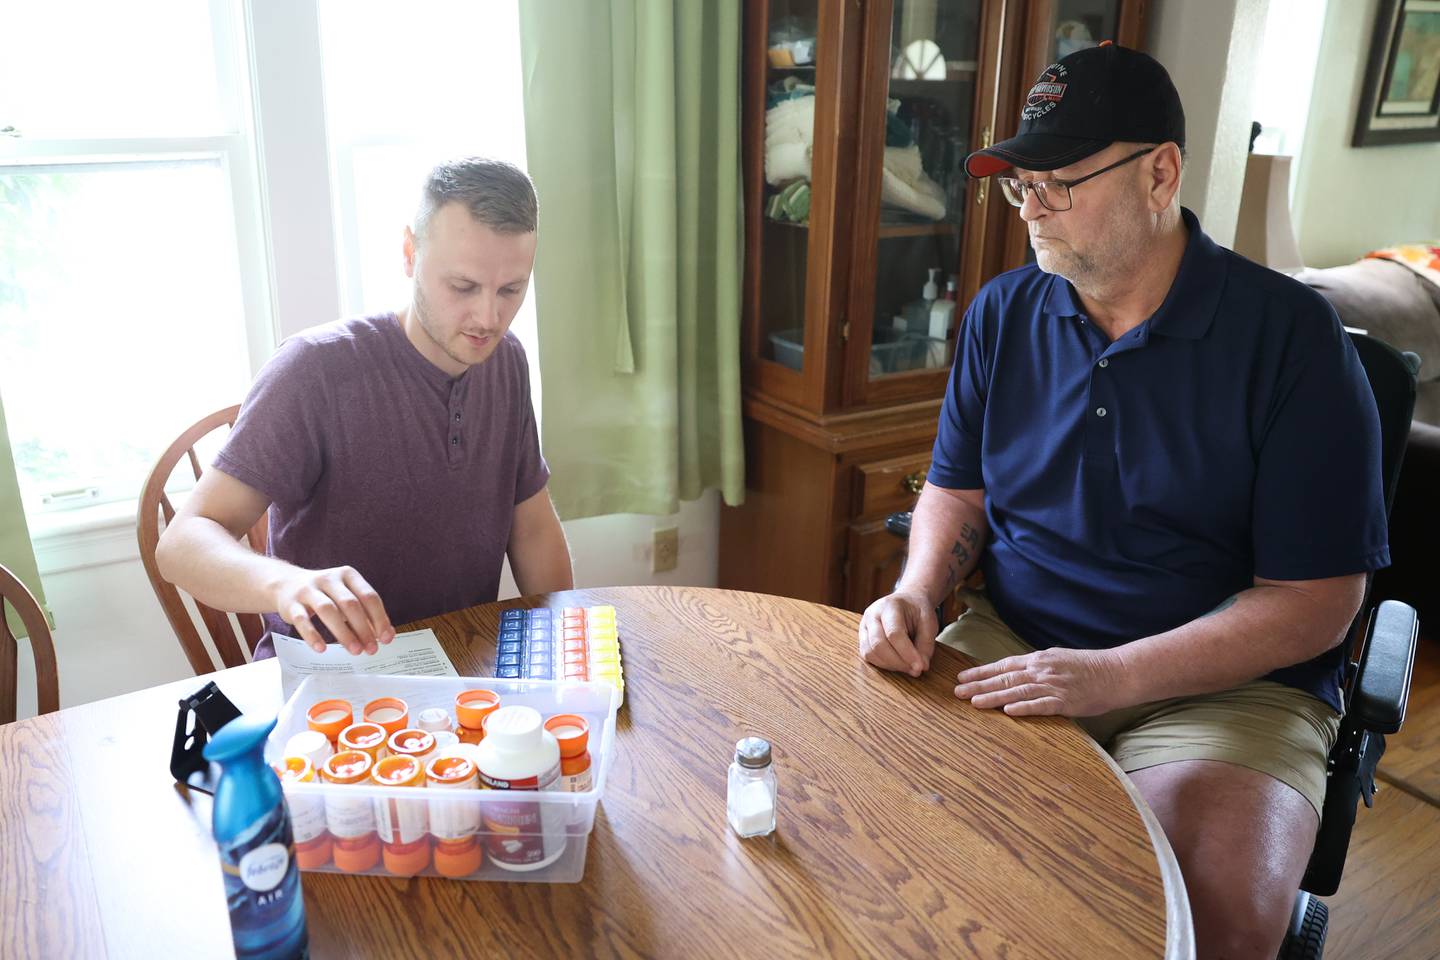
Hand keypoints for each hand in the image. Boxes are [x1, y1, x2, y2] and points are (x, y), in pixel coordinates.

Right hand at [272, 566, 395, 654]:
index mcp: (348, 575)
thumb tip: (385, 634)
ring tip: (354, 650)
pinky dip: (312, 635)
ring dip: (343, 633)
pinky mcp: (291, 603)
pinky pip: (303, 619)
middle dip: (363, 628)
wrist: (286, 583)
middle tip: (371, 649)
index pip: (369, 596)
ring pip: (328, 610)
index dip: (380, 618)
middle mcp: (329, 579)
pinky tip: (322, 648)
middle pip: (350, 604)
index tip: (386, 638)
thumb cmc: (324, 594)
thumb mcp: (346, 596)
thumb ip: (365, 613)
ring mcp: (308, 590)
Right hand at [859, 589, 937, 677]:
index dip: (907, 653)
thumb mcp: (929, 622)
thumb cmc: (917, 610)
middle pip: (878, 644)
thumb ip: (926, 644)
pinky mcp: (862, 637)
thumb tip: (922, 666)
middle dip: (898, 662)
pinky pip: (868, 656)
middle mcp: (872, 615)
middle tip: (916, 670)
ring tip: (908, 666)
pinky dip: (883, 664)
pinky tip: (898, 663)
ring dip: (890, 665)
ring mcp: (864, 626)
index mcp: (889, 606)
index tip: (920, 667)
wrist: (907, 601)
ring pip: (870, 652)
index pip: (894, 633)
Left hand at [954, 647, 1130, 716]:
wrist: (1116, 672)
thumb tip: (1018, 672)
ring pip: (1017, 691)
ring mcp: (1053, 685)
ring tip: (973, 702)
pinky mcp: (1065, 701)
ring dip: (993, 697)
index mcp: (1039, 659)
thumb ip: (1037, 666)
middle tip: (957, 691)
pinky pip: (1041, 705)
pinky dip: (1024, 708)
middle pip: (1004, 678)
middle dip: (978, 685)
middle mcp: (1042, 670)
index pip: (1003, 665)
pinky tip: (1007, 711)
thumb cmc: (1088, 667)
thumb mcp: (1058, 659)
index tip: (962, 677)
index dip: (981, 671)